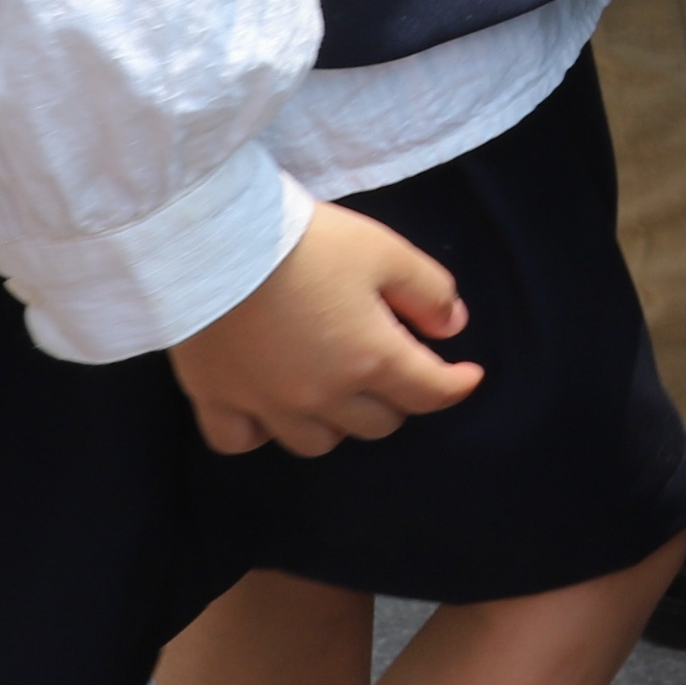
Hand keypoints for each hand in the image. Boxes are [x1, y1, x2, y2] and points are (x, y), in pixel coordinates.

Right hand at [169, 203, 480, 456]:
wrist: (217, 242)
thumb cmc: (310, 242)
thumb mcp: (386, 251)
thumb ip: (429, 291)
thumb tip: (453, 327)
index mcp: (370, 360)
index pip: (429, 392)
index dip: (456, 385)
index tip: (468, 375)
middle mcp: (322, 397)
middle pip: (377, 423)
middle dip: (397, 397)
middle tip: (394, 365)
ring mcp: (267, 406)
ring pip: (317, 442)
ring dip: (338, 420)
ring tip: (338, 387)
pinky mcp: (217, 401)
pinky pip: (244, 442)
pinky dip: (263, 432)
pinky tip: (271, 409)